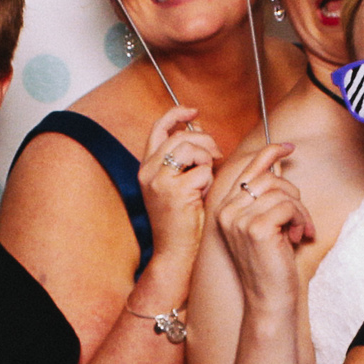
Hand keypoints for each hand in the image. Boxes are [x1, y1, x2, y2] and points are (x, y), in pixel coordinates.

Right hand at [139, 107, 219, 275]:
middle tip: (216, 155)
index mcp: (147, 167)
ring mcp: (159, 180)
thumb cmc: (181, 220)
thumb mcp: (176, 184)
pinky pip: (203, 170)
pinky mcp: (175, 190)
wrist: (174, 252)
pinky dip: (209, 181)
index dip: (176, 113)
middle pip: (181, 135)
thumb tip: (198, 128)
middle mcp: (148, 170)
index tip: (194, 111)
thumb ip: (184, 158)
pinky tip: (202, 196)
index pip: (159, 128)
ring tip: (206, 180)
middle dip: (205, 140)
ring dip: (207, 160)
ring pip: (191, 148)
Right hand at [208, 144, 312, 315]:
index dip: (268, 153)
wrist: (268, 300)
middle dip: (294, 196)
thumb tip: (277, 167)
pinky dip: (302, 220)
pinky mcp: (256, 228)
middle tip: (301, 221)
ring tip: (301, 231)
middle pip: (269, 179)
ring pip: (282, 192)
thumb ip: (266, 200)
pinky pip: (289, 206)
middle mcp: (226, 211)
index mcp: (224, 209)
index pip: (246, 169)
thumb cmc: (270, 265)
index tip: (288, 147)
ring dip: (300, 211)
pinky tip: (300, 237)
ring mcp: (238, 219)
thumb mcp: (264, 226)